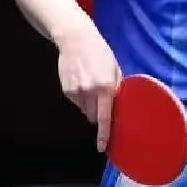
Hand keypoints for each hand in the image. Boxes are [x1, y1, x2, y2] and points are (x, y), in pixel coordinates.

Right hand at [56, 19, 122, 151]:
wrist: (75, 39)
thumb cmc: (99, 51)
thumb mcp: (114, 67)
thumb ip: (117, 86)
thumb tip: (119, 104)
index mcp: (105, 86)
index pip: (105, 117)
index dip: (104, 134)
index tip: (103, 147)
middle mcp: (90, 92)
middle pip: (94, 116)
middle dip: (99, 112)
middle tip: (101, 99)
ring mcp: (76, 92)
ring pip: (85, 110)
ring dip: (90, 104)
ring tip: (91, 84)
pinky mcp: (67, 90)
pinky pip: (76, 102)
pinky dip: (80, 97)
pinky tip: (82, 80)